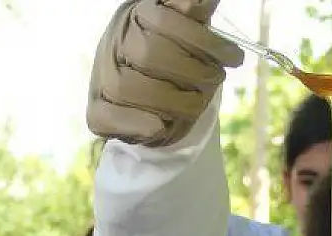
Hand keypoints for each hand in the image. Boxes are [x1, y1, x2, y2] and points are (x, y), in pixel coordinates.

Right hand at [87, 0, 243, 146]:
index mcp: (135, 18)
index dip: (204, 41)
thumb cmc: (170, 52)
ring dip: (172, 101)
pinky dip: (136, 124)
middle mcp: (114, 44)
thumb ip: (191, 9)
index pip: (165, 21)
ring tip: (198, 104)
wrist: (141, 90)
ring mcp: (102, 78)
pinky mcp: (97, 111)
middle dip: (192, 71)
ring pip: (128, 87)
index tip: (234, 57)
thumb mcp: (183, 26)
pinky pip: (107, 117)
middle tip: (217, 79)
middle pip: (149, 55)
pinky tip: (160, 127)